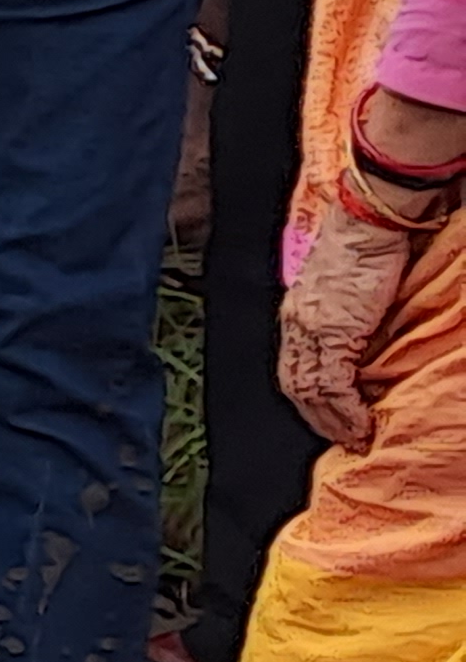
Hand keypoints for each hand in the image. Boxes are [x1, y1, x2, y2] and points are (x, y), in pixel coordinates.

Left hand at [281, 206, 419, 450]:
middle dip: (317, 417)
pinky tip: (361, 426)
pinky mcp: (335, 331)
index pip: (292, 368)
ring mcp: (312, 329)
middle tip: (342, 439)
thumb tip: (360, 342)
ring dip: (333, 421)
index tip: (327, 419)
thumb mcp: (346, 288)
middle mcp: (297, 323)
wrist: (369, 222)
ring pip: (310, 390)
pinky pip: (333, 384)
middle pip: (295, 384)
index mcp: (297, 313)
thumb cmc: (364, 246)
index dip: (308, 399)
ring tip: (355, 439)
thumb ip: (344, 316)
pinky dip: (346, 411)